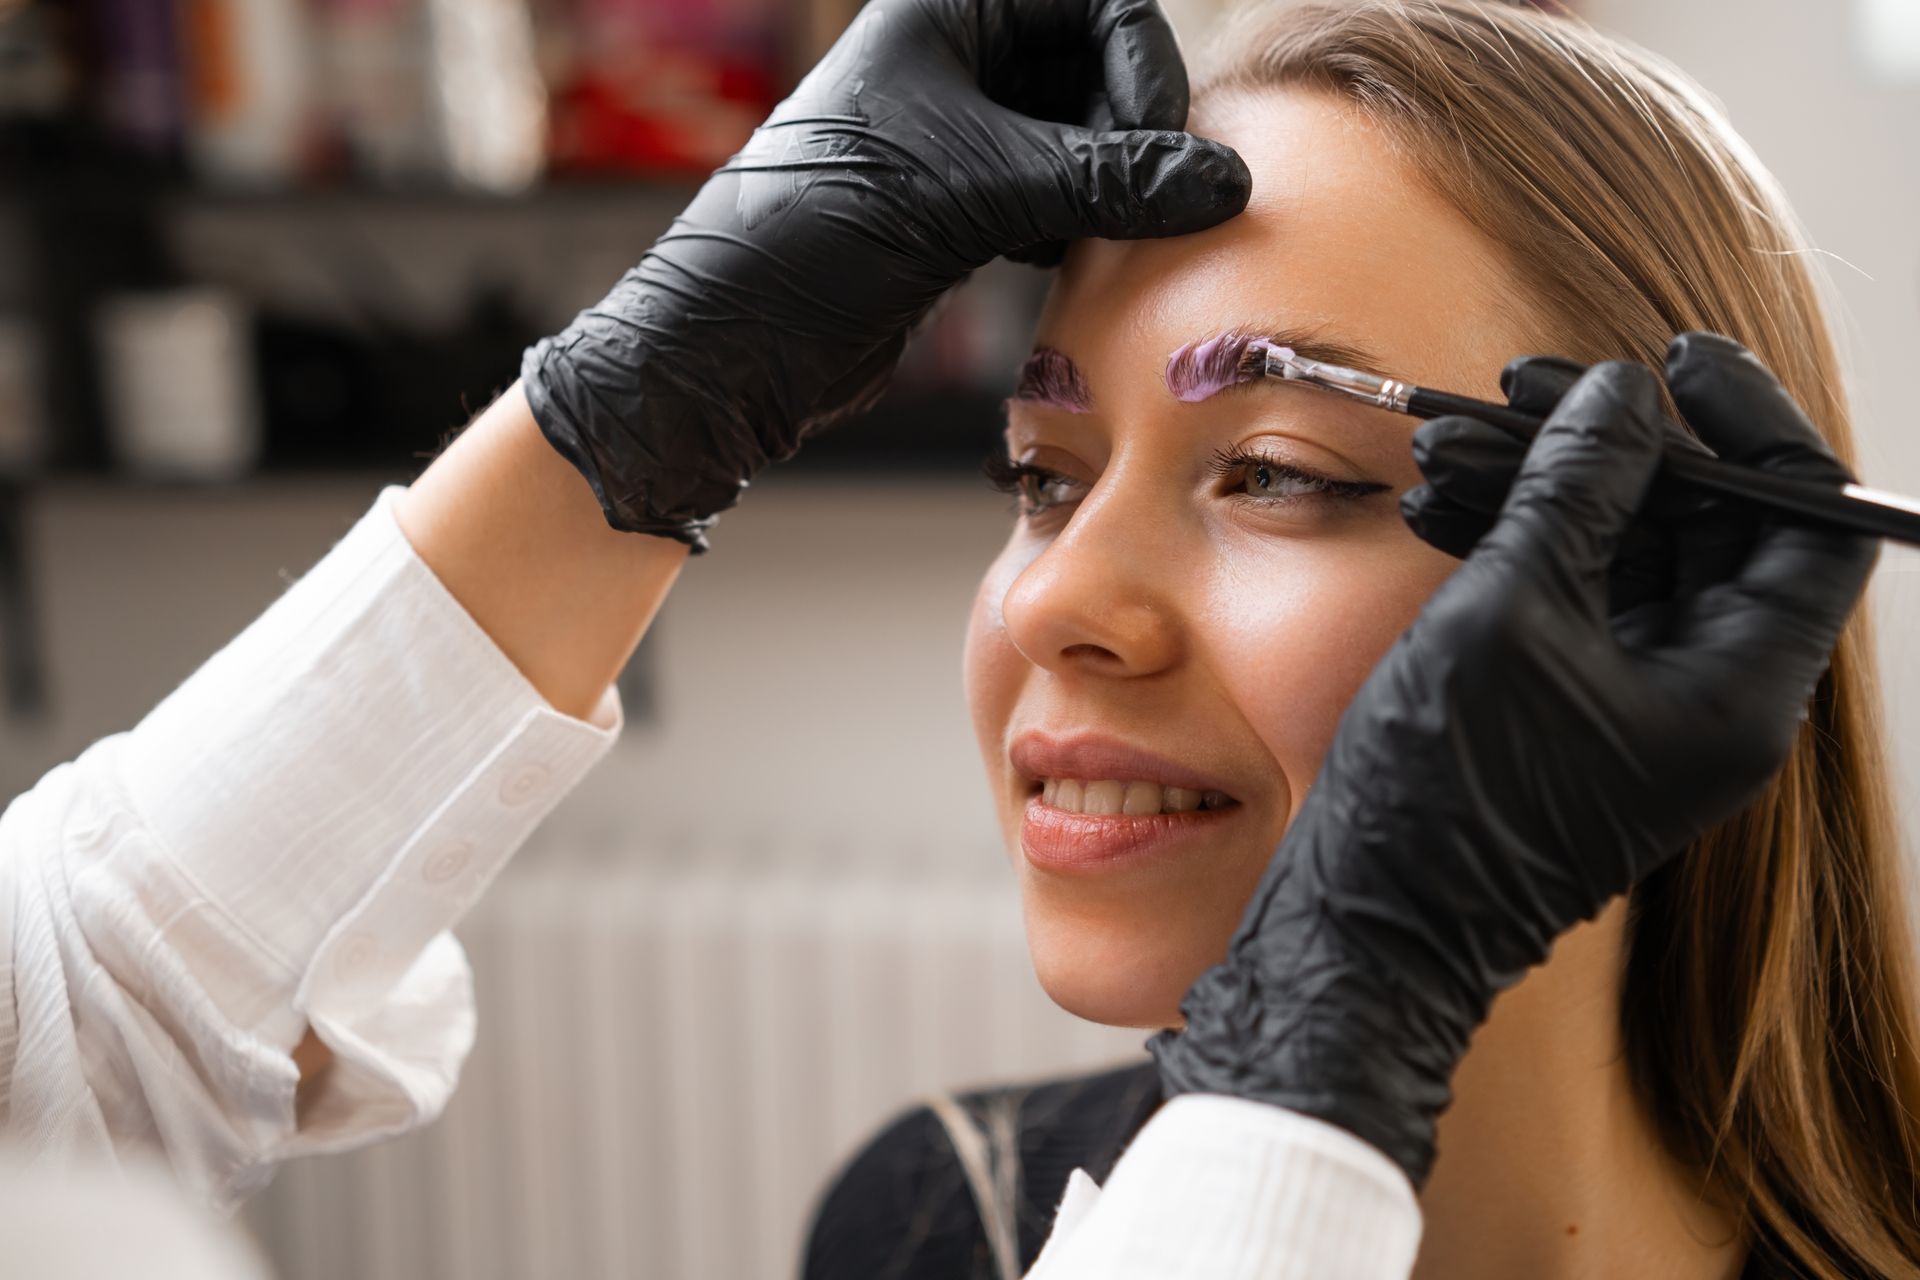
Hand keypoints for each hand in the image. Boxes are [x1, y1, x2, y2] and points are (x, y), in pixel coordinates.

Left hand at [522, 0, 1251, 549]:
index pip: (1098, 0)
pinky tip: (1069, 261)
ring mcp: (960, 132)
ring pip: (1082, 136)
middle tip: (1153, 200)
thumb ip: (1106, 179)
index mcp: (948, 6)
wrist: (735, 340)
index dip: (1143, 68)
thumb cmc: (821, 230)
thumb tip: (1224, 183)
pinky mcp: (961, 203)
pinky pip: (1056, 192)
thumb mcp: (975, 188)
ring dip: (1113, 184)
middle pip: (1098, 66)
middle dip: (1134, 131)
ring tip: (1116, 234)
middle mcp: (957, 56)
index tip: (1161, 150)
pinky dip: (1080, 222)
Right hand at [1150, 333, 1876, 1184]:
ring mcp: (1633, 706)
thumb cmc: (1443, 798)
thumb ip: (1575, 491)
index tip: (1671, 364)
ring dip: (1544, 487)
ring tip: (1451, 444)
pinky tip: (1439, 503)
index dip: (1751, 426)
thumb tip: (1619, 398)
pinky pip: (1567, 597)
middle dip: (1613, 448)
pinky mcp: (1565, 709)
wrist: (1361, 925)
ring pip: (1622, 554)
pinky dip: (1513, 541)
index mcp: (1739, 691)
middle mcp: (1705, 698)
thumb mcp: (1510, 614)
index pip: (1808, 522)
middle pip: (1705, 527)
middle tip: (1524, 388)